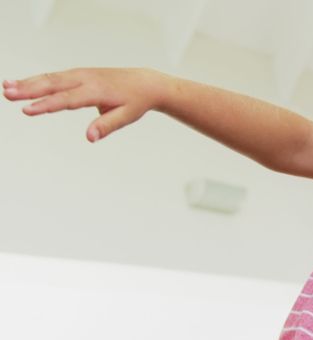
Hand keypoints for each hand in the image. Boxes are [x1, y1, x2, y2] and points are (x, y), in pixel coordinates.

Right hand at [3, 68, 168, 141]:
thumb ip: (106, 126)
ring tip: (6, 88)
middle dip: (29, 89)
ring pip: (50, 78)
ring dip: (27, 83)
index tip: (28, 110)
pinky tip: (19, 84)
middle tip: (8, 94)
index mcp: (96, 90)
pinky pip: (53, 77)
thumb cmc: (135, 101)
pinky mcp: (77, 74)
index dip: (47, 105)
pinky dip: (35, 79)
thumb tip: (90, 138)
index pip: (68, 100)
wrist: (144, 83)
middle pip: (53, 84)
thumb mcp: (126, 116)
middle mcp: (85, 79)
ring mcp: (80, 74)